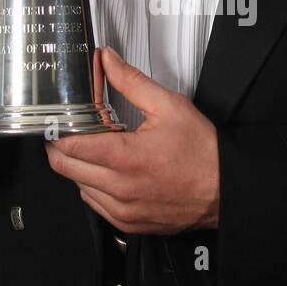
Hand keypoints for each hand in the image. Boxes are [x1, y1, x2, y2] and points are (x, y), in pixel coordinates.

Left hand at [44, 46, 219, 233]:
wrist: (226, 190)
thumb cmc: (204, 153)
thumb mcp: (169, 106)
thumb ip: (132, 81)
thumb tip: (109, 62)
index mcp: (126, 158)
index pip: (68, 145)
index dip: (60, 129)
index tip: (63, 120)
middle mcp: (120, 189)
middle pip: (65, 168)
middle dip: (63, 146)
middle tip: (74, 132)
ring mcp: (123, 210)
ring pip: (78, 187)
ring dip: (80, 167)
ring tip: (101, 151)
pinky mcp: (128, 223)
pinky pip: (95, 205)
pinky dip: (95, 187)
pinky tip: (111, 172)